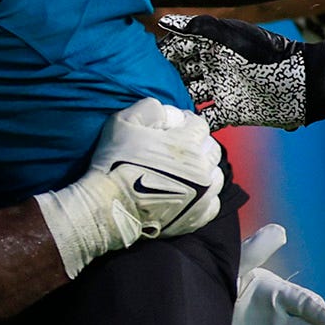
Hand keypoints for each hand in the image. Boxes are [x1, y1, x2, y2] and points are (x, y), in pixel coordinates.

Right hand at [92, 96, 225, 237]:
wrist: (108, 207)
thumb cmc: (114, 164)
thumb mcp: (123, 122)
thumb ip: (149, 108)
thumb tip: (165, 110)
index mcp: (187, 142)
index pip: (198, 124)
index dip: (186, 122)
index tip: (174, 127)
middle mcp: (201, 167)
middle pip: (211, 148)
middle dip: (198, 145)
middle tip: (179, 150)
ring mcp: (202, 194)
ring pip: (216, 175)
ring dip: (205, 170)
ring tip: (187, 173)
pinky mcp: (197, 217)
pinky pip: (212, 203)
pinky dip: (205, 197)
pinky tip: (190, 194)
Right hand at [155, 13, 312, 128]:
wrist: (304, 86)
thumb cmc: (270, 55)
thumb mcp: (234, 37)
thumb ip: (199, 28)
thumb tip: (162, 22)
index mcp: (211, 46)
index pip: (176, 49)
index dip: (158, 55)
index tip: (137, 64)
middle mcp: (212, 68)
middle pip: (178, 75)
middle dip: (161, 82)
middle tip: (140, 93)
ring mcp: (219, 91)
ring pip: (187, 97)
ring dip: (174, 104)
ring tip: (156, 113)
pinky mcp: (229, 112)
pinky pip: (205, 118)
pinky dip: (193, 123)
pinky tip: (178, 128)